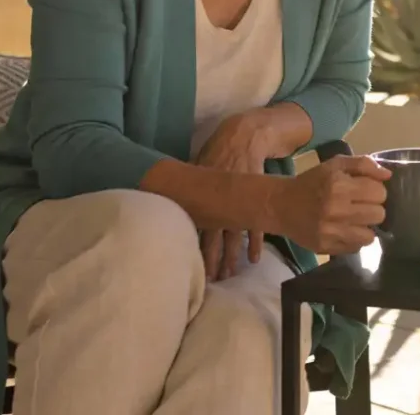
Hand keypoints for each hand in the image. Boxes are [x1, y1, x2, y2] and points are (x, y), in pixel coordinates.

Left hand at [195, 110, 277, 279]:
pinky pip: (255, 225)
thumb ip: (185, 184)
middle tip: (210, 281)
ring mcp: (238, 203)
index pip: (195, 229)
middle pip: (214, 239)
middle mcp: (219, 204)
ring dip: (232, 256)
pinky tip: (254, 258)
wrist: (245, 137)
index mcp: (203, 197)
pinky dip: (255, 242)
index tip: (189, 268)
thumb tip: (163, 194)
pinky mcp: (254, 199)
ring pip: (234, 236)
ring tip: (229, 275)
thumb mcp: (196, 165)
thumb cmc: (216, 151)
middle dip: (212, 261)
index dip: (192, 249)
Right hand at [274, 154, 390, 254]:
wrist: (282, 205)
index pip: (379, 193)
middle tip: (361, 205)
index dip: (375, 190)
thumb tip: (388, 175)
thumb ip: (363, 164)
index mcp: (340, 186)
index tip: (365, 190)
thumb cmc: (312, 182)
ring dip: (365, 227)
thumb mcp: (335, 164)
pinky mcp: (327, 248)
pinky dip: (354, 239)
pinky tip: (345, 230)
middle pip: (379, 214)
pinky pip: (356, 248)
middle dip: (373, 208)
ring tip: (355, 220)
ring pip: (370, 236)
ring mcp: (331, 232)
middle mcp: (336, 210)